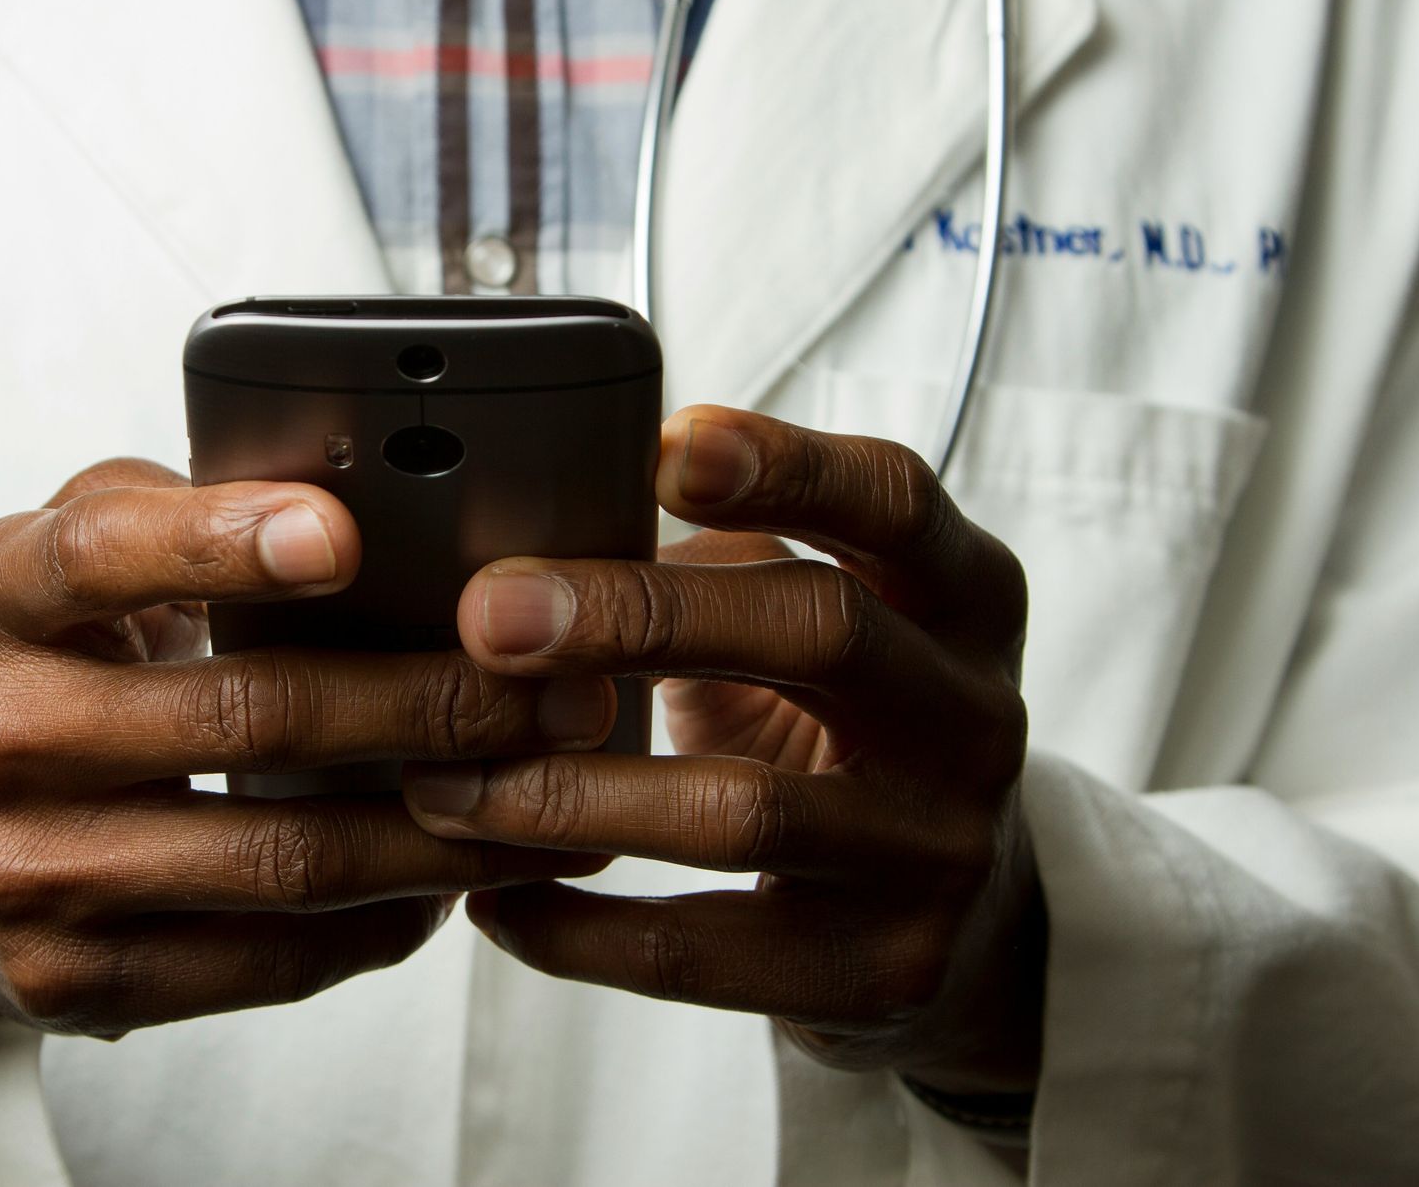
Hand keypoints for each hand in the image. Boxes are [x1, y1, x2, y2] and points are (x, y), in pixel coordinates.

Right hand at [0, 460, 611, 1121]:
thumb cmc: (28, 664)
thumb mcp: (54, 558)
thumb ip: (172, 510)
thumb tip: (354, 493)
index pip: (102, 555)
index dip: (222, 541)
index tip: (344, 534)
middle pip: (246, 718)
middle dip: (431, 703)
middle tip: (558, 688)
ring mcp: (29, 873)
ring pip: (282, 858)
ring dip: (444, 829)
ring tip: (552, 793)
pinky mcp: (70, 981)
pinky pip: (266, 958)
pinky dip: (383, 920)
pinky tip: (457, 878)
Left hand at [402, 407, 1041, 1094]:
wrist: (961, 919)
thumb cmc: (844, 724)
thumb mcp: (821, 620)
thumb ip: (720, 561)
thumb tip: (533, 529)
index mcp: (962, 596)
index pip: (894, 500)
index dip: (785, 465)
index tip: (660, 448)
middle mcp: (974, 715)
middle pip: (821, 629)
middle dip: (638, 612)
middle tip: (488, 616)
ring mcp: (939, 851)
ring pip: (744, 810)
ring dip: (568, 792)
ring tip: (444, 783)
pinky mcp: (884, 971)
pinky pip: (702, 953)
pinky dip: (577, 928)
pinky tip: (492, 898)